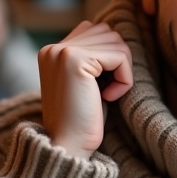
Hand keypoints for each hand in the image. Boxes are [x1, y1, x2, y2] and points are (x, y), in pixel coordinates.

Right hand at [39, 21, 132, 159]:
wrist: (67, 147)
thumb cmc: (83, 120)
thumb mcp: (88, 83)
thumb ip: (95, 58)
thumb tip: (118, 37)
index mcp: (52, 51)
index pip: (95, 31)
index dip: (109, 58)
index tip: (102, 88)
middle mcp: (53, 47)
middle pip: (107, 32)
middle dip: (118, 61)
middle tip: (107, 91)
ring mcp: (62, 51)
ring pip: (115, 41)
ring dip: (122, 70)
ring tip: (107, 94)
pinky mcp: (74, 59)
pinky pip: (120, 57)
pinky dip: (124, 79)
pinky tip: (109, 97)